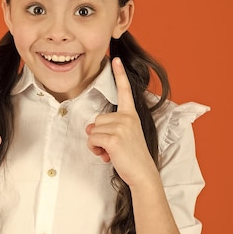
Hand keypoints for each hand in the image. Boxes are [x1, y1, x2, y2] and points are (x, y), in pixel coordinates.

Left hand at [86, 58, 155, 186]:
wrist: (142, 174)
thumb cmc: (131, 157)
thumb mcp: (122, 137)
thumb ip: (108, 128)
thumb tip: (90, 128)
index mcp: (131, 115)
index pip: (124, 91)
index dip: (119, 74)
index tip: (116, 59)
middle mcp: (127, 117)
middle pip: (97, 119)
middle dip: (99, 135)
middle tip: (113, 147)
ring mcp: (121, 126)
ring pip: (93, 130)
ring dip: (96, 144)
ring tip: (111, 152)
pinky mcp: (113, 138)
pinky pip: (92, 139)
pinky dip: (95, 149)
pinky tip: (107, 156)